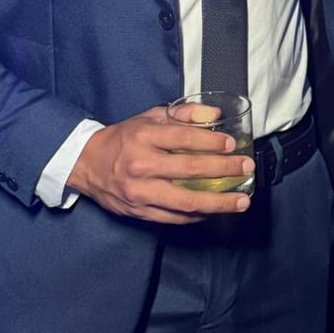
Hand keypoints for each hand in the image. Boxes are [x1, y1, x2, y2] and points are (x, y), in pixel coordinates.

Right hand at [67, 107, 253, 223]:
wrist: (87, 164)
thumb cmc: (123, 138)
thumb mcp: (149, 117)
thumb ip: (183, 114)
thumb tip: (214, 115)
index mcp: (144, 137)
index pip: (185, 139)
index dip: (212, 142)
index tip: (232, 144)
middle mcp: (142, 165)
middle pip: (191, 171)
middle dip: (224, 171)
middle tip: (246, 168)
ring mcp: (141, 192)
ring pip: (187, 202)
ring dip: (219, 203)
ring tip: (242, 201)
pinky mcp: (140, 212)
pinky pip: (175, 218)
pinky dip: (199, 216)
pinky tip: (216, 211)